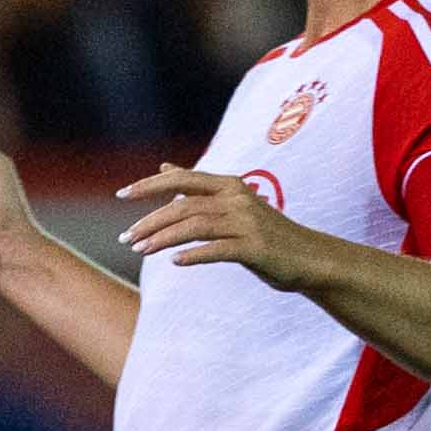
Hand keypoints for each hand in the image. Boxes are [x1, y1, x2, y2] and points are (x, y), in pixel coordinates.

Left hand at [118, 163, 324, 286]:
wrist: (310, 258)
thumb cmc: (265, 233)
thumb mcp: (231, 204)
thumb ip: (198, 189)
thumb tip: (164, 168)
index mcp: (230, 186)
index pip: (183, 179)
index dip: (150, 185)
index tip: (121, 195)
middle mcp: (238, 199)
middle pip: (183, 205)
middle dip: (149, 221)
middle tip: (125, 239)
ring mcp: (248, 223)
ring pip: (195, 226)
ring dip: (163, 239)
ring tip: (141, 251)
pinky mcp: (256, 248)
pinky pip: (218, 250)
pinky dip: (194, 255)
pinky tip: (175, 262)